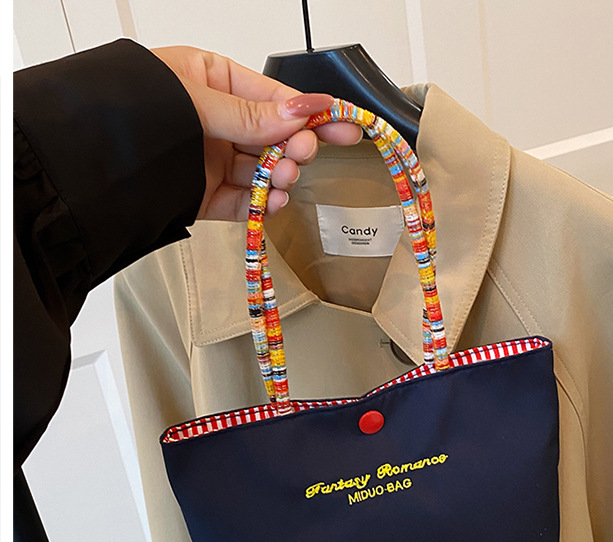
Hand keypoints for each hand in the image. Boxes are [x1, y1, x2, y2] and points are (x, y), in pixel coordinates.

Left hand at [150, 46, 362, 220]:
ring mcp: (209, 160)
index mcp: (210, 80)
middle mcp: (214, 121)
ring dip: (279, 177)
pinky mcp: (203, 196)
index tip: (343, 125)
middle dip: (293, 147)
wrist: (85, 165)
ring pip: (260, 171)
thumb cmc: (130, 113)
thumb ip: (250, 115)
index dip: (310, 112)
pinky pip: (242, 201)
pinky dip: (260, 205)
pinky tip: (273, 203)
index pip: (272, 97)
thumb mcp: (196, 102)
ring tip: (285, 180)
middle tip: (303, 155)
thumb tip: (301, 111)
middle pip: (271, 137)